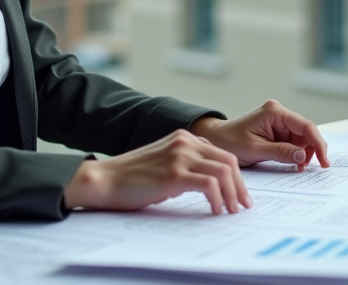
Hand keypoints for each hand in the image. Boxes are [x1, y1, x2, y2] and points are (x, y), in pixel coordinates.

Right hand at [63, 129, 251, 214]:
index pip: (222, 153)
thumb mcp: (164, 161)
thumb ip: (185, 163)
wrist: (105, 179)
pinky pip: (209, 184)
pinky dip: (218, 198)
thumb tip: (210, 182)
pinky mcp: (174, 174)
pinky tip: (215, 209)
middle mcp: (185, 142)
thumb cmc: (132, 176)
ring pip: (223, 171)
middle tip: (242, 205)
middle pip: (228, 160)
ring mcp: (180, 156)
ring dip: (232, 193)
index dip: (236, 176)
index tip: (239, 194)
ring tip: (231, 210)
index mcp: (184, 137)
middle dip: (240, 185)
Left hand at [190, 100, 330, 170]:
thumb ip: (280, 152)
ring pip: (301, 139)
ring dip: (302, 154)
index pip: (305, 126)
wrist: (215, 140)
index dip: (318, 144)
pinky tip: (293, 163)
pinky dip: (295, 154)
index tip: (324, 161)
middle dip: (310, 151)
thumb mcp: (255, 150)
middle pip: (306, 133)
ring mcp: (279, 122)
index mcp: (274, 112)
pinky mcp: (277, 131)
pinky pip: (293, 142)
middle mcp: (279, 113)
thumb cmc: (230, 141)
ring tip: (297, 168)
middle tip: (306, 168)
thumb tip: (303, 156)